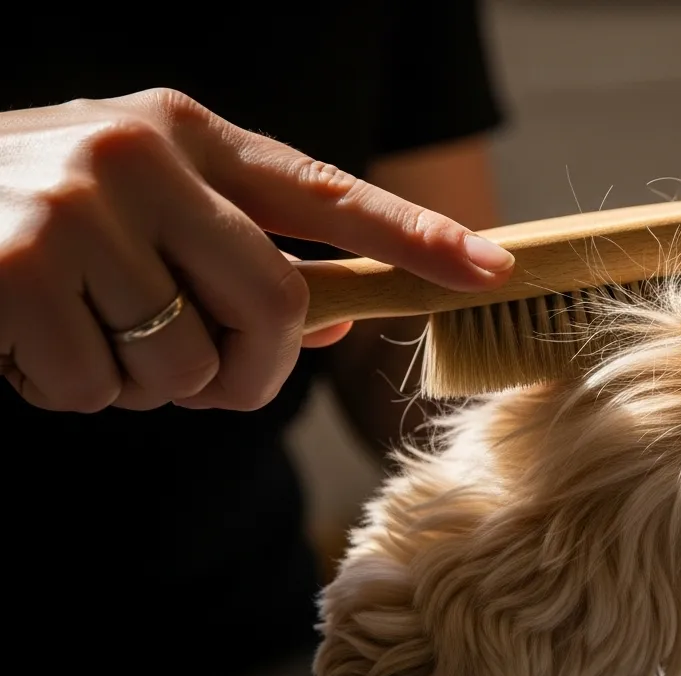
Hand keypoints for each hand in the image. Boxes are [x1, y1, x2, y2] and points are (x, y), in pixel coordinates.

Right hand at [0, 88, 514, 412]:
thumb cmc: (26, 207)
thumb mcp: (137, 205)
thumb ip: (234, 254)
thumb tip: (332, 326)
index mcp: (184, 132)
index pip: (327, 192)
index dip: (415, 237)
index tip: (490, 269)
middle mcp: (139, 157)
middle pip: (275, 308)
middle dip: (252, 372)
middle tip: (209, 376)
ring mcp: (73, 211)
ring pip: (183, 366)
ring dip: (144, 384)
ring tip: (82, 331)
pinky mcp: (11, 273)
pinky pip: (93, 390)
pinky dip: (67, 394)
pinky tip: (22, 340)